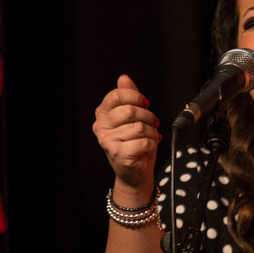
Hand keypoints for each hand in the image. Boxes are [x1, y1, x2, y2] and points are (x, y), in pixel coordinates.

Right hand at [92, 75, 160, 197]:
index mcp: (103, 114)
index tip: (144, 104)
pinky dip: (151, 144)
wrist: (135, 173)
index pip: (118, 95)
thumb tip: (124, 78)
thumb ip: (129, 97)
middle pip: (131, 110)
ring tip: (148, 138)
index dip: (136, 97)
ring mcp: (107, 141)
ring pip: (140, 127)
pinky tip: (146, 148)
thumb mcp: (134, 117)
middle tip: (150, 125)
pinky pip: (143, 141)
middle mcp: (101, 127)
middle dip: (148, 117)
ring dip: (151, 133)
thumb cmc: (135, 145)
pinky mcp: (118, 153)